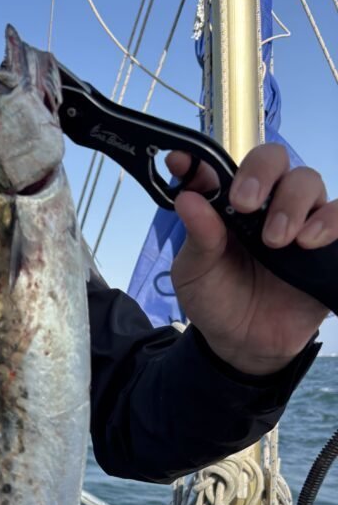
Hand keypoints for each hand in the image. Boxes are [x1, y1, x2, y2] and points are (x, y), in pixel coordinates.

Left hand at [167, 143, 334, 374]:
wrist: (243, 344)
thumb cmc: (217, 300)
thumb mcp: (195, 274)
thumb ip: (197, 237)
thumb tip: (186, 197)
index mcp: (228, 206)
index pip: (219, 168)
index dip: (201, 160)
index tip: (181, 163)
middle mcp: (265, 204)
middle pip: (274, 160)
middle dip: (261, 173)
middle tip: (246, 203)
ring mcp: (298, 221)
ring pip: (308, 181)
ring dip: (292, 203)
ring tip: (276, 240)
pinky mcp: (326, 246)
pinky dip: (330, 220)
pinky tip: (309, 241)